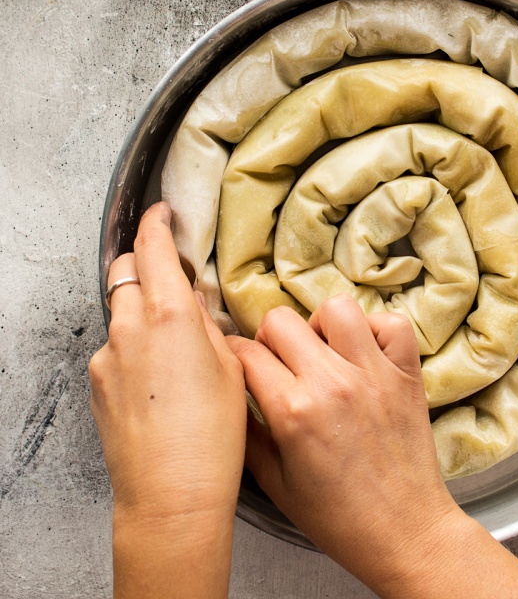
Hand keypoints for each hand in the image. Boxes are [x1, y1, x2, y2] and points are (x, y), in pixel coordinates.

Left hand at [90, 202, 245, 598]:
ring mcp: (107, 357)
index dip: (157, 222)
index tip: (163, 212)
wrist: (171, 494)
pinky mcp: (97, 385)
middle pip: (125, 272)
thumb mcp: (230, 366)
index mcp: (169, 315)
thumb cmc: (212, 435)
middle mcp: (129, 328)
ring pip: (120, 313)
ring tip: (175, 346)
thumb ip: (207, 325)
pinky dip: (133, 348)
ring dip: (141, 311)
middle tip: (173, 277)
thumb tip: (195, 308)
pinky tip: (160, 380)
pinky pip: (114, 349)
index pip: (152, 248)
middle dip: (145, 264)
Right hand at [226, 295, 517, 598]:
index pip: (247, 354)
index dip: (234, 355)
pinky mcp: (407, 373)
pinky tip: (364, 355)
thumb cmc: (338, 517)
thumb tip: (231, 393)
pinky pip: (391, 323)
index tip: (240, 363)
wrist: (404, 532)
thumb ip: (247, 434)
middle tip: (280, 363)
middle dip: (270, 338)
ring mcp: (375, 373)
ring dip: (321, 326)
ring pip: (337, 308)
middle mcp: (333, 382)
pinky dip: (375, 330)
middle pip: (281, 320)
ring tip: (323, 354)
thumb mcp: (275, 485)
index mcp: (294, 411)